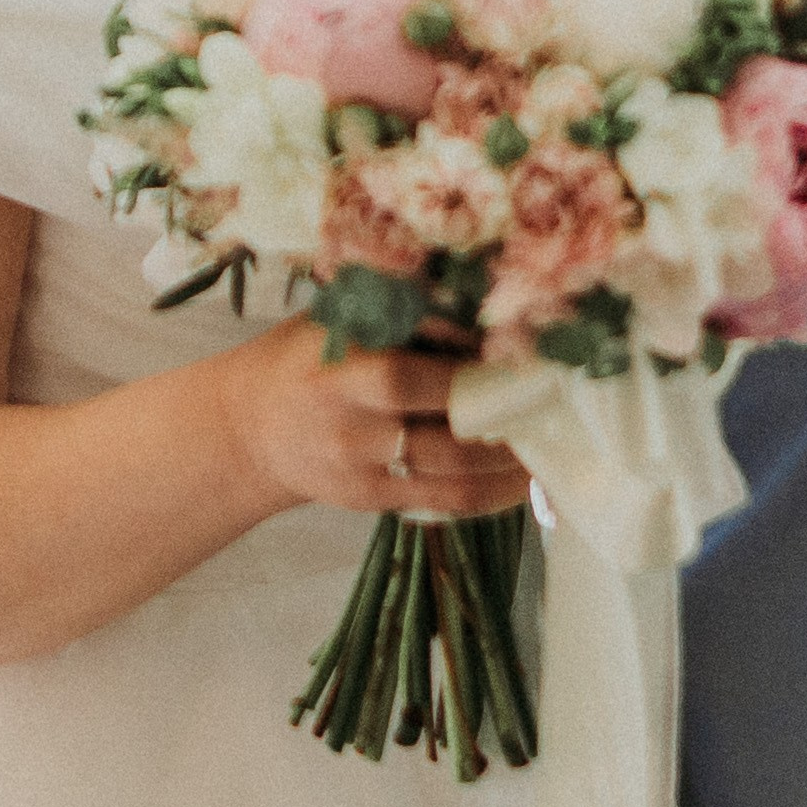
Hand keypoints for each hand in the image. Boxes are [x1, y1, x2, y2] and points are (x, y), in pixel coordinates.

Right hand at [216, 315, 529, 519]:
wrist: (247, 428)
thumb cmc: (303, 356)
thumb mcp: (336, 318)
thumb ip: (398, 313)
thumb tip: (480, 304)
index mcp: (340, 367)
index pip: (412, 372)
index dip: (472, 368)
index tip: (527, 353)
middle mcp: (351, 424)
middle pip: (443, 428)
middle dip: (507, 418)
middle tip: (559, 399)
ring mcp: (362, 468)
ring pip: (453, 472)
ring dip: (511, 461)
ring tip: (555, 441)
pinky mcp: (372, 501)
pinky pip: (444, 502)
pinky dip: (492, 494)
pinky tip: (524, 480)